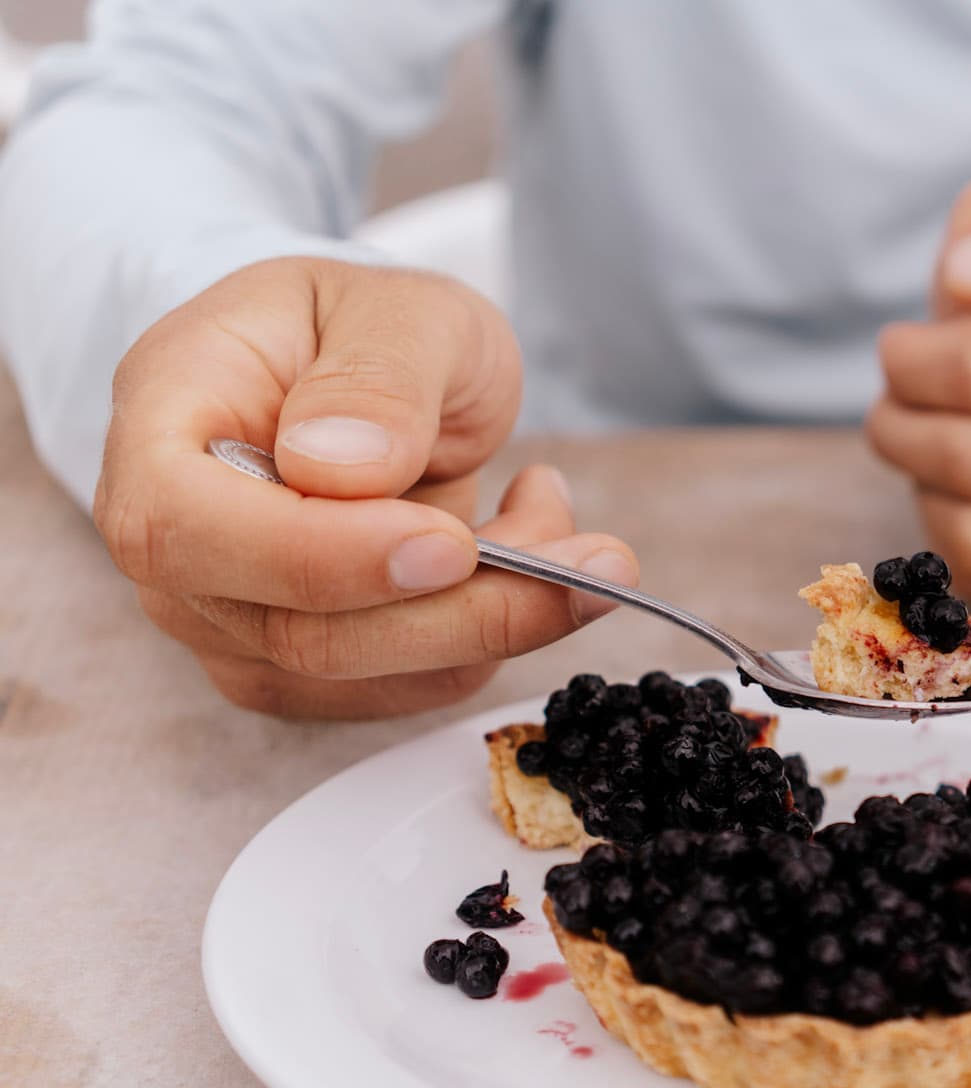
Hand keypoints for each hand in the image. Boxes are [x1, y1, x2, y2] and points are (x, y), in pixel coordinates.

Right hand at [95, 257, 639, 718]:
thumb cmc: (363, 328)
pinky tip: (528, 556)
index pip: (186, 527)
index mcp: (164, 420)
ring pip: (363, 674)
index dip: (319, 556)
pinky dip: (489, 637)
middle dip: (464, 610)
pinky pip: (402, 687)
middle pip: (294, 630)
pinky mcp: (297, 666)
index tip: (448, 543)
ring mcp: (228, 615)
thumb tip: (340, 468)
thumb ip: (377, 378)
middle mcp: (176, 539)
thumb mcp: (400, 309)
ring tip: (572, 534)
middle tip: (598, 563)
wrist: (370, 376)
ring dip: (498, 621)